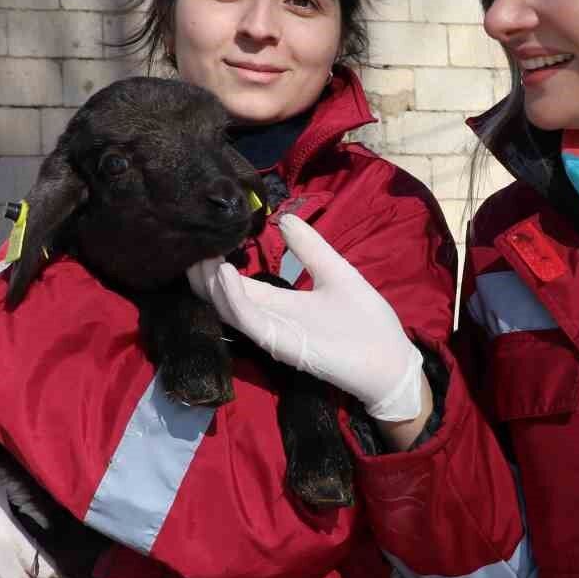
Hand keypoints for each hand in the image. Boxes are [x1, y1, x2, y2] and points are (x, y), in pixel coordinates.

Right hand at [186, 213, 424, 420]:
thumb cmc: (366, 321)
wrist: (390, 360)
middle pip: (226, 299)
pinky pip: (251, 322)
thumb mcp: (335, 272)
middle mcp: (271, 320)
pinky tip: (226, 275)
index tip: (204, 242)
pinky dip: (235, 300)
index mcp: (281, 304)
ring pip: (231, 311)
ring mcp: (276, 333)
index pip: (240, 286)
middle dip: (204, 277)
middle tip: (188, 248)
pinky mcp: (284, 345)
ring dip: (213, 286)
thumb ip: (309, 248)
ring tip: (202, 259)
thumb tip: (285, 217)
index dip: (218, 267)